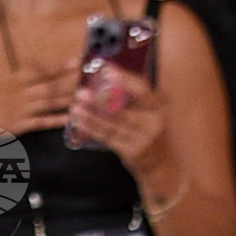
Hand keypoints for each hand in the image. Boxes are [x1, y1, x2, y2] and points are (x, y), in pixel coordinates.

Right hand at [0, 50, 79, 140]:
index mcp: (11, 80)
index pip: (40, 71)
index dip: (58, 67)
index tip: (74, 62)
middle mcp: (21, 92)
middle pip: (51, 85)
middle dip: (71, 81)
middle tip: (89, 77)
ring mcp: (22, 108)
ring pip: (50, 101)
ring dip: (69, 98)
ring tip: (86, 96)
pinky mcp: (20, 125)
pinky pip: (42, 122)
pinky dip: (57, 120)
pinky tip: (70, 119)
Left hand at [67, 66, 173, 185]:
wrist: (160, 165)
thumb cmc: (149, 133)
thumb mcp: (149, 112)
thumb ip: (134, 99)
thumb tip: (107, 80)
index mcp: (157, 106)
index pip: (141, 89)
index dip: (124, 78)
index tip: (107, 70)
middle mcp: (153, 122)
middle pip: (123, 110)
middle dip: (100, 100)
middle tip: (82, 92)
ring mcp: (143, 139)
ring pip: (113, 126)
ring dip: (91, 116)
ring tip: (75, 107)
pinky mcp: (132, 153)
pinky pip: (109, 139)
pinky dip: (93, 130)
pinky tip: (80, 124)